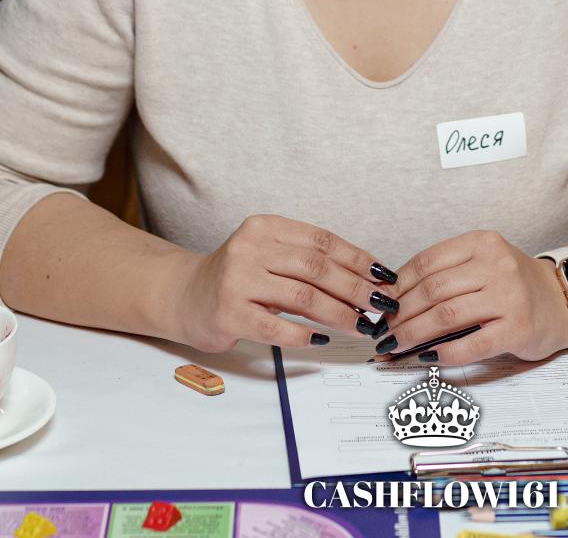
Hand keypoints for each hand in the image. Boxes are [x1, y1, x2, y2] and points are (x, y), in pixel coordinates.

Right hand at [165, 214, 399, 353]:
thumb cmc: (237, 278)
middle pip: (316, 267)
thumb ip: (307, 261)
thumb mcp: (269, 255)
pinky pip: (276, 325)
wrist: (184, 296)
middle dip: (354, 288)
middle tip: (379, 305)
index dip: (357, 259)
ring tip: (360, 325)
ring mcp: (237, 280)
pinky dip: (304, 333)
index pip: (321, 240)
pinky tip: (320, 339)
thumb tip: (365, 280)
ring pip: (302, 296)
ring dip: (338, 313)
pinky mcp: (229, 313)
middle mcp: (250, 248)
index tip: (382, 276)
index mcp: (265, 227)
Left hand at [377, 230, 567, 364]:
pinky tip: (428, 358)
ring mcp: (509, 296)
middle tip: (383, 332)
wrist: (561, 300)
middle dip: (400, 314)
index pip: (427, 262)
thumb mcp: (482, 264)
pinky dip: (444, 353)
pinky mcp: (519, 328)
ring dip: (414, 334)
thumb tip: (394, 299)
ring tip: (396, 347)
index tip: (381, 305)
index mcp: (481, 243)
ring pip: (446, 316)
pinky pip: (472, 343)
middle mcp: (496, 265)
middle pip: (432, 290)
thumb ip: (446, 275)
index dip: (398, 286)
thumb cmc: (513, 285)